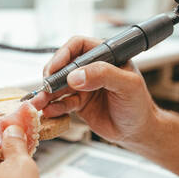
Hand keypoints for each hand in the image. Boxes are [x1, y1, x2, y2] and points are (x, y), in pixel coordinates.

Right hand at [31, 36, 158, 143]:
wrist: (137, 131)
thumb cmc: (139, 105)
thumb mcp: (127, 86)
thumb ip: (103, 76)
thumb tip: (75, 76)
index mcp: (105, 56)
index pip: (78, 46)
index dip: (63, 54)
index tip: (55, 68)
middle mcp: (91, 69)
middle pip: (63, 66)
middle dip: (51, 77)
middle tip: (45, 88)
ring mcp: (83, 86)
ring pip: (59, 86)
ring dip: (47, 94)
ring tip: (39, 103)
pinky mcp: (78, 103)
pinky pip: (62, 103)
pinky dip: (54, 107)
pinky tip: (50, 111)